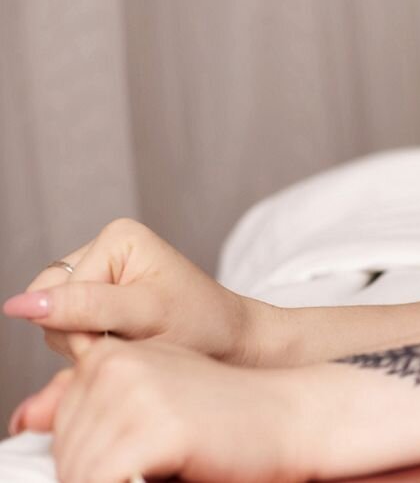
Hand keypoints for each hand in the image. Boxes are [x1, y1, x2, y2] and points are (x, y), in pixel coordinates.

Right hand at [3, 218, 279, 366]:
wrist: (232, 341)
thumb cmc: (202, 325)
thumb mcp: (145, 317)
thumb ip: (85, 309)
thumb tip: (18, 306)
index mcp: (116, 238)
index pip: (55, 294)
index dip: (82, 330)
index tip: (131, 337)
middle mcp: (101, 250)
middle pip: (48, 307)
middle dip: (82, 337)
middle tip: (133, 342)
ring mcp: (98, 276)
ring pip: (54, 325)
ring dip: (87, 344)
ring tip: (133, 341)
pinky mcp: (98, 301)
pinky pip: (67, 333)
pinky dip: (91, 347)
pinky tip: (125, 345)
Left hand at [10, 334, 313, 482]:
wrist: (297, 415)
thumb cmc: (228, 419)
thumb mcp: (149, 409)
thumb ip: (88, 412)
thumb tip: (20, 421)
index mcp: (109, 355)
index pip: (61, 431)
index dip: (94, 459)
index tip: (141, 456)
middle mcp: (114, 366)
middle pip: (66, 454)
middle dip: (99, 474)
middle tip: (156, 464)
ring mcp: (134, 394)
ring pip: (80, 472)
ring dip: (112, 479)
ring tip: (164, 467)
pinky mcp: (156, 427)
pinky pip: (104, 481)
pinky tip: (163, 475)